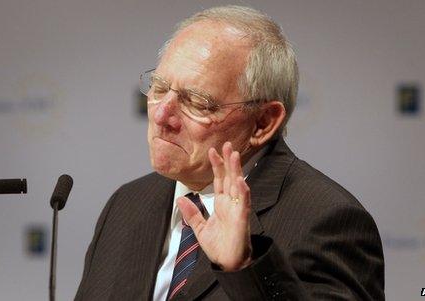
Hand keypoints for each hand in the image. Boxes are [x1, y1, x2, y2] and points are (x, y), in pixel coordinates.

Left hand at [177, 142, 252, 271]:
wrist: (228, 264)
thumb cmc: (218, 246)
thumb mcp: (200, 228)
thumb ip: (192, 213)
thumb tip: (180, 199)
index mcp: (221, 204)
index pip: (219, 180)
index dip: (217, 165)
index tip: (212, 151)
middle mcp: (231, 203)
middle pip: (230, 177)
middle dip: (228, 161)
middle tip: (227, 144)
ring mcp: (238, 209)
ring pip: (238, 185)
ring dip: (237, 170)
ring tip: (234, 155)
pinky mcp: (242, 219)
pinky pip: (244, 202)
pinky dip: (243, 191)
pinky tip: (240, 180)